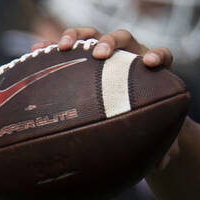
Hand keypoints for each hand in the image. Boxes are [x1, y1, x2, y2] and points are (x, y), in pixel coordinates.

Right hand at [47, 27, 181, 170]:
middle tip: (99, 54)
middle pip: (122, 38)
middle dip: (111, 42)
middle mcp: (128, 54)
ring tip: (63, 46)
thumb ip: (164, 144)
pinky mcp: (82, 55)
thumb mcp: (155, 131)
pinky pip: (66, 47)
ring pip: (92, 34)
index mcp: (151, 70)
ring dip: (78, 36)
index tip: (151, 62)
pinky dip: (52, 47)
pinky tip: (35, 52)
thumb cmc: (145, 119)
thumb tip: (163, 165)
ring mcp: (104, 52)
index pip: (162, 55)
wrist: (127, 109)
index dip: (158, 55)